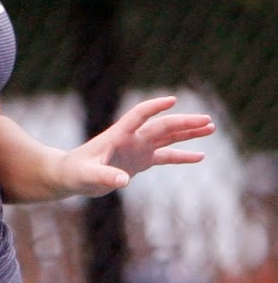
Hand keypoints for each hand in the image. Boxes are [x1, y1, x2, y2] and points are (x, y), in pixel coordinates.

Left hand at [60, 96, 213, 196]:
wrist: (71, 176)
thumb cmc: (76, 173)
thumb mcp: (88, 176)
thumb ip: (105, 176)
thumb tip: (124, 181)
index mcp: (119, 135)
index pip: (139, 115)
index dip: (154, 107)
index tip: (172, 100)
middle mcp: (132, 138)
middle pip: (162, 125)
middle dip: (185, 123)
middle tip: (208, 121)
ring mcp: (138, 148)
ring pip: (168, 137)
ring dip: (188, 132)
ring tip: (211, 128)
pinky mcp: (140, 161)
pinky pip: (166, 156)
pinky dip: (182, 156)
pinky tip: (200, 156)